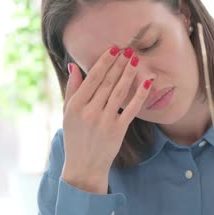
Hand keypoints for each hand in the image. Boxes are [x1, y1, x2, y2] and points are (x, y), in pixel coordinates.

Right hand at [60, 46, 151, 193]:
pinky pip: (131, 109)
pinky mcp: (118, 130)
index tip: (113, 49)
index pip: (93, 78)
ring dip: (129, 74)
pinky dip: (139, 95)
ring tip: (135, 59)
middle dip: (119, 64)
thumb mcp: (67, 113)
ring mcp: (105, 121)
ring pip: (119, 92)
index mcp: (76, 105)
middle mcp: (90, 111)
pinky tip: (147, 82)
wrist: (84, 165)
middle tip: (128, 49)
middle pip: (107, 82)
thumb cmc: (75, 136)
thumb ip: (72, 89)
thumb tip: (73, 66)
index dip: (104, 62)